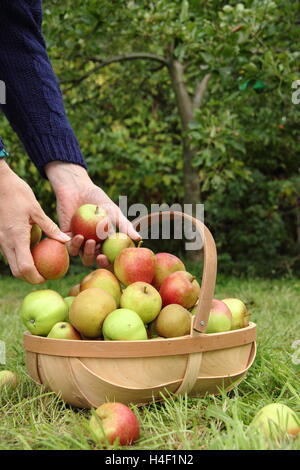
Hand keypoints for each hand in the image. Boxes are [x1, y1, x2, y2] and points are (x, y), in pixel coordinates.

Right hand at [0, 161, 69, 283]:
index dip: (36, 277)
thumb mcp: (36, 210)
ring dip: (24, 268)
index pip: (25, 268)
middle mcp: (5, 242)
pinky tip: (31, 250)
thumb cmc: (18, 193)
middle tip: (45, 275)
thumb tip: (66, 241)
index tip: (47, 277)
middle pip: (16, 271)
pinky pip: (9, 253)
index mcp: (16, 237)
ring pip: (11, 263)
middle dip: (30, 277)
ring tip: (40, 264)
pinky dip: (19, 257)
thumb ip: (50, 228)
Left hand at [45, 162, 139, 266]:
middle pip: (94, 259)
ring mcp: (79, 242)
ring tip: (88, 240)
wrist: (77, 189)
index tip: (110, 257)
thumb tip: (139, 238)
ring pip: (81, 255)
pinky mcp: (66, 237)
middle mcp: (92, 245)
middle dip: (96, 260)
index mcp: (105, 243)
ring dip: (85, 252)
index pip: (108, 256)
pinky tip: (76, 236)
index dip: (109, 261)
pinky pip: (68, 246)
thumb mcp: (114, 212)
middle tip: (99, 255)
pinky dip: (72, 244)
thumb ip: (125, 226)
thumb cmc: (98, 199)